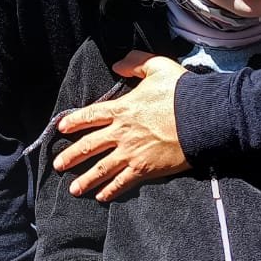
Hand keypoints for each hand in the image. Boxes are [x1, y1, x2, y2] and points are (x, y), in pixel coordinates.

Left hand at [53, 51, 189, 200]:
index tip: (62, 129)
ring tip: (74, 189)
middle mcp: (121, 133)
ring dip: (85, 179)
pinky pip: (122, 182)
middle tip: (58, 164)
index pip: (91, 115)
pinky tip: (101, 197)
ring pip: (101, 169)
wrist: (202, 118)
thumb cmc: (181, 92)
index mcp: (122, 108)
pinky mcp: (144, 169)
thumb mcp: (158, 67)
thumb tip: (117, 63)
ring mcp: (131, 153)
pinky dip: (110, 191)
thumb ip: (135, 62)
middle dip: (71, 156)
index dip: (74, 121)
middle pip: (88, 146)